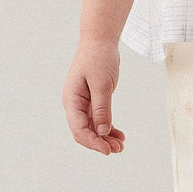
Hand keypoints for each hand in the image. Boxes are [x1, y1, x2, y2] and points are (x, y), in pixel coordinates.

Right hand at [62, 38, 126, 154]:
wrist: (99, 41)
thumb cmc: (98, 58)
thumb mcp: (101, 84)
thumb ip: (101, 108)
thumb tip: (102, 131)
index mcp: (71, 100)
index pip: (79, 128)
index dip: (93, 142)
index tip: (108, 150)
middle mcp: (74, 104)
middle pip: (84, 131)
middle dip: (99, 142)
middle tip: (118, 149)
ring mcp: (83, 103)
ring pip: (92, 127)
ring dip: (105, 137)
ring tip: (121, 145)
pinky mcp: (92, 100)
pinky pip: (98, 119)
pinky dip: (108, 128)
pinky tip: (119, 134)